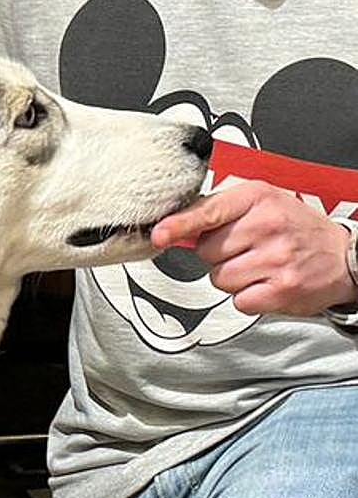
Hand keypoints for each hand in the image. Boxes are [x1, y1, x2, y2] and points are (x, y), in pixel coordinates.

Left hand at [150, 180, 357, 316]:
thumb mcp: (261, 204)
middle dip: (219, 255)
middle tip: (246, 249)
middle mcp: (268, 225)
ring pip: (220, 278)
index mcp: (258, 197)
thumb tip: (175, 229)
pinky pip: (238, 300)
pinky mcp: (281, 290)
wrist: (343, 256)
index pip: (208, 212)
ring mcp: (276, 258)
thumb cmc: (294, 229)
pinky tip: (266, 283)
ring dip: (233, 278)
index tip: (159, 234)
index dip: (180, 225)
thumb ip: (218, 212)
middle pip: (207, 252)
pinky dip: (248, 297)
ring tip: (259, 266)